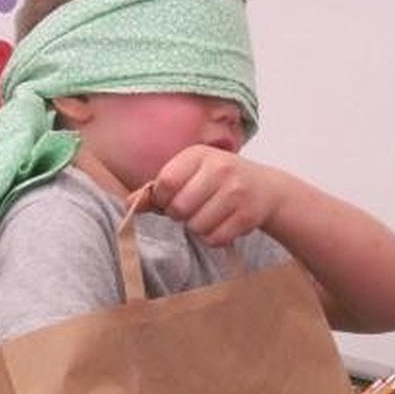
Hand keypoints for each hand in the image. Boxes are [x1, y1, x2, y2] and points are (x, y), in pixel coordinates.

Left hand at [127, 145, 280, 245]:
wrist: (265, 188)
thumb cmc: (218, 181)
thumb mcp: (190, 174)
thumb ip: (158, 189)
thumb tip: (129, 204)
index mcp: (199, 154)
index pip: (166, 182)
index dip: (163, 199)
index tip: (172, 199)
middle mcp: (220, 169)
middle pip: (180, 208)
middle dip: (181, 215)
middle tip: (193, 209)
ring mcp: (236, 192)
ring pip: (196, 227)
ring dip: (198, 227)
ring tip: (209, 215)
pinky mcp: (247, 215)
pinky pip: (215, 238)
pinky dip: (214, 237)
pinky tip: (222, 224)